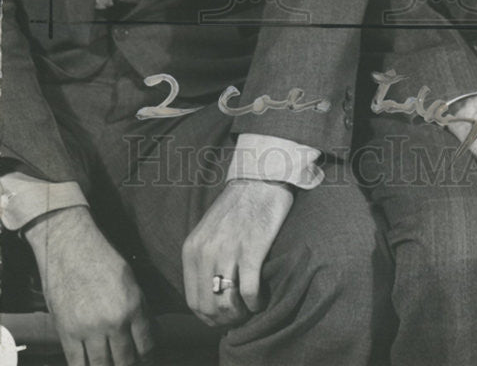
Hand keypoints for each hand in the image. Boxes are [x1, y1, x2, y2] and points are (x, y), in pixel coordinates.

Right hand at [24, 206, 153, 365]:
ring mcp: (89, 330)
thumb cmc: (101, 258)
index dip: (148, 357)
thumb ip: (140, 308)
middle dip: (130, 364)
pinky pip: (77, 364)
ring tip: (112, 362)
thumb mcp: (131, 279)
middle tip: (129, 362)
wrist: (69, 246)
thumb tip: (150, 333)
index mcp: (133, 306)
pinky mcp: (67, 333)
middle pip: (125, 361)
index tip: (146, 359)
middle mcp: (113, 321)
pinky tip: (92, 364)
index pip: (146, 346)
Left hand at [182, 179, 293, 326]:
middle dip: (224, 320)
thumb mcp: (207, 232)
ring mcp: (228, 252)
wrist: (259, 180)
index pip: (192, 301)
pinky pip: (248, 292)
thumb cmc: (236, 207)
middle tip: (238, 317)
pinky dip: (255, 303)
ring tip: (249, 310)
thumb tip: (209, 295)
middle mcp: (206, 252)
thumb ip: (203, 259)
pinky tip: (260, 300)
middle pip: (208, 307)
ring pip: (227, 304)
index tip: (222, 318)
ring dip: (240, 314)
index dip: (208, 317)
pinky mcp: (251, 250)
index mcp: (192, 249)